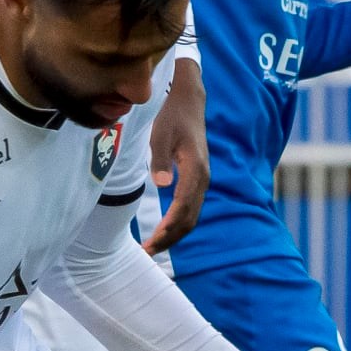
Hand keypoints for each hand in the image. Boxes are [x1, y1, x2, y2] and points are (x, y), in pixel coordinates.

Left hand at [143, 57, 209, 255]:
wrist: (188, 99)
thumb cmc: (171, 114)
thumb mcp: (160, 134)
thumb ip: (161, 159)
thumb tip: (162, 184)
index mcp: (195, 169)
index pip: (182, 208)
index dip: (167, 229)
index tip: (151, 243)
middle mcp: (203, 178)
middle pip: (189, 219)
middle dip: (169, 238)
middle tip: (147, 251)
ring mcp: (202, 179)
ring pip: (191, 216)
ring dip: (174, 234)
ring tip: (153, 246)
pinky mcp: (197, 178)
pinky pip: (190, 208)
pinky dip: (178, 223)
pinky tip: (163, 229)